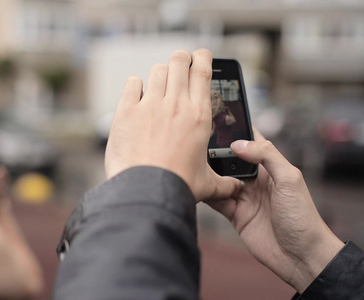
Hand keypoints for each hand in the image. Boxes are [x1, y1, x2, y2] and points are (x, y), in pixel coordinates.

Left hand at [105, 49, 242, 201]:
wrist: (146, 191)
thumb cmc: (177, 186)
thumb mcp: (207, 184)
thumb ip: (224, 183)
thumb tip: (236, 187)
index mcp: (198, 115)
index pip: (203, 71)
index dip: (203, 57)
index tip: (201, 56)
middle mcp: (175, 104)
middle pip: (179, 62)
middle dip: (181, 59)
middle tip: (180, 64)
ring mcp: (149, 105)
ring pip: (157, 71)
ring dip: (160, 73)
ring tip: (159, 84)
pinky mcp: (127, 111)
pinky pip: (132, 84)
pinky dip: (135, 85)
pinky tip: (137, 93)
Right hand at [205, 128, 343, 292]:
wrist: (301, 256)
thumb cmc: (302, 216)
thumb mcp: (289, 179)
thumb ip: (267, 156)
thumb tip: (238, 144)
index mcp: (271, 167)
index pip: (252, 143)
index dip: (238, 131)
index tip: (219, 118)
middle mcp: (256, 180)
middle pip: (231, 160)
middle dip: (216, 152)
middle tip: (197, 142)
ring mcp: (244, 198)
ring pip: (221, 180)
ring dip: (209, 174)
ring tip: (193, 163)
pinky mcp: (235, 215)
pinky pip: (217, 201)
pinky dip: (208, 194)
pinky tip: (198, 186)